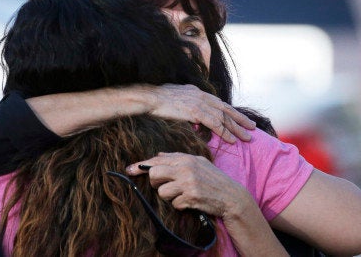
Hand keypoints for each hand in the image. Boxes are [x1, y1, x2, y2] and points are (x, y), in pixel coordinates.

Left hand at [126, 152, 252, 219]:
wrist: (231, 196)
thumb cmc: (213, 179)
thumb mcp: (198, 163)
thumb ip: (177, 158)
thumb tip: (157, 156)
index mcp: (186, 159)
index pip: (157, 161)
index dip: (141, 166)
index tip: (129, 170)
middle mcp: (185, 169)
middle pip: (154, 175)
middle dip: (156, 183)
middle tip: (165, 186)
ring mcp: (188, 183)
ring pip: (162, 192)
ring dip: (169, 197)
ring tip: (181, 194)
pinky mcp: (191, 197)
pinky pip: (174, 204)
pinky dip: (180, 205)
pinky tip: (190, 202)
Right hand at [144, 84, 254, 142]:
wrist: (149, 98)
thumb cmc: (157, 100)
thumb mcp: (175, 97)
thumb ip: (185, 103)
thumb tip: (190, 113)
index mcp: (198, 92)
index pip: (219, 103)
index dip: (231, 112)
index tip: (241, 118)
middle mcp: (202, 96)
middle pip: (226, 109)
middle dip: (240, 119)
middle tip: (252, 127)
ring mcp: (200, 103)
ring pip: (224, 118)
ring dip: (237, 128)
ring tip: (247, 137)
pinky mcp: (196, 112)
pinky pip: (215, 124)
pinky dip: (225, 133)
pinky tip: (232, 140)